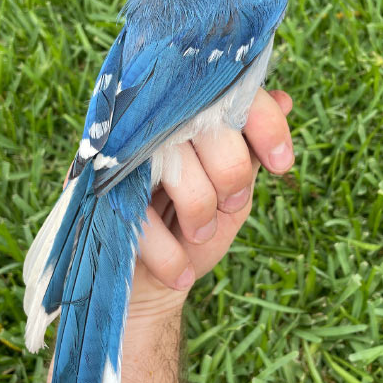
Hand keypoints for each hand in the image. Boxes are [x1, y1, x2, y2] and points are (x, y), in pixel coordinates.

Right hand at [128, 88, 293, 319]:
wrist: (145, 290)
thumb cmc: (190, 233)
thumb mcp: (232, 195)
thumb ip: (249, 154)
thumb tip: (286, 99)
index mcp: (186, 117)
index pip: (231, 91)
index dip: (265, 123)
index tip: (281, 164)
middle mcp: (152, 124)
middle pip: (208, 124)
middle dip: (231, 174)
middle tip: (228, 205)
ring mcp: (122, 157)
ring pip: (178, 165)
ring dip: (200, 212)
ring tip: (199, 235)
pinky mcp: (97, 195)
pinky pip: (143, 216)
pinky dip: (171, 255)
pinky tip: (181, 274)